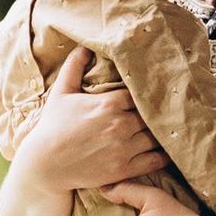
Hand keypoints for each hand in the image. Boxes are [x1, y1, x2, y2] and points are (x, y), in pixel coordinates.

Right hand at [23, 48, 165, 195]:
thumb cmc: (52, 126)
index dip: (148, 94)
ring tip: (170, 129)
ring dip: (163, 133)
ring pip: (157, 137)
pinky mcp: (124, 169)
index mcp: (108, 103)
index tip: (153, 93)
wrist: (45, 164)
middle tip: (168, 110)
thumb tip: (84, 46)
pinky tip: (170, 150)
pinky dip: (165, 155)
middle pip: (152, 115)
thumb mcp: (61, 92)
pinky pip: (155, 160)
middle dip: (157, 113)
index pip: (141, 94)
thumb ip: (74, 66)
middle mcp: (120, 124)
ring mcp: (123, 148)